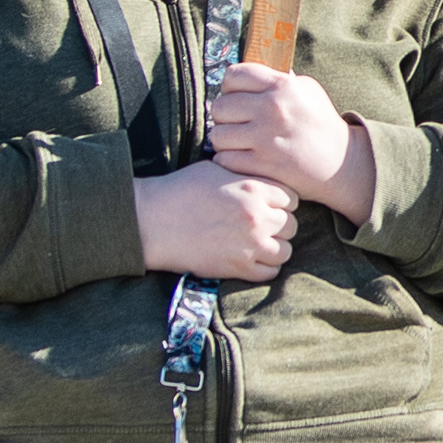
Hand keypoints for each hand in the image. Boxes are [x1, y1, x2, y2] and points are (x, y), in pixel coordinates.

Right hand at [134, 161, 297, 280]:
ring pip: (285, 250)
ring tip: (260, 243)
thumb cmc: (179, 190)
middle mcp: (256, 217)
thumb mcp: (216, 170)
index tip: (270, 205)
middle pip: (291, 224)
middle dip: (280, 224)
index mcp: (253, 189)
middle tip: (264, 225)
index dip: (282, 202)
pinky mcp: (236, 268)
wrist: (151, 221)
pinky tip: (251, 258)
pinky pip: (269, 272)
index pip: (291, 198)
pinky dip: (264, 267)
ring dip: (276, 247)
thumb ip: (245, 175)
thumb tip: (261, 176)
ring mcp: (248, 245)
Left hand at [208, 62, 374, 219]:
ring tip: (238, 142)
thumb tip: (249, 70)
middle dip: (224, 115)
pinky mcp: (262, 166)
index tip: (236, 95)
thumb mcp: (307, 90)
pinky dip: (229, 160)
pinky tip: (242, 158)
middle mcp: (272, 110)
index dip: (230, 85)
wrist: (341, 163)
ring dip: (224, 140)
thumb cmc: (321, 123)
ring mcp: (266, 139)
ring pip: (217, 135)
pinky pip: (224, 158)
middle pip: (219, 106)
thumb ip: (277, 79)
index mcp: (283, 86)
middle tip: (236, 122)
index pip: (234, 75)